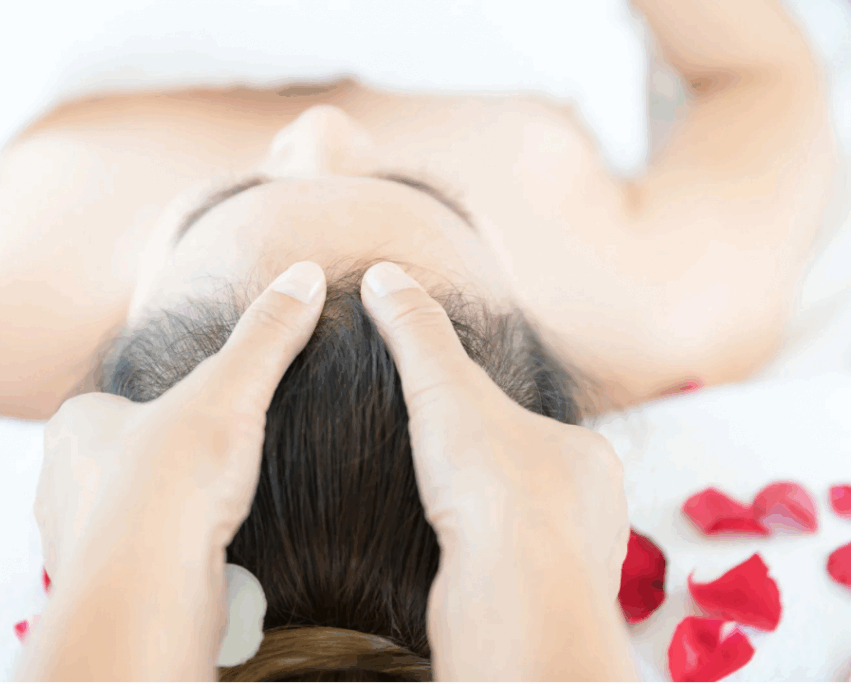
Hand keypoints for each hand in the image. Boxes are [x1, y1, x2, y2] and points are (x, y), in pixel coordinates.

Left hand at [33, 261, 326, 584]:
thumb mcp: (231, 389)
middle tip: (208, 471)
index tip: (201, 424)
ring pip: (122, 516)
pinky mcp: (94, 590)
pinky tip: (199, 557)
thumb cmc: (174, 480)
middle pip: (117, 461)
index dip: (164, 411)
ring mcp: (71, 541)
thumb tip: (306, 274)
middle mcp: (58, 483)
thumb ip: (267, 334)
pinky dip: (164, 558)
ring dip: (161, 516)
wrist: (146, 588)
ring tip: (207, 517)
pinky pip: (134, 562)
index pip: (117, 404)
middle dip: (159, 466)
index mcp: (74, 425)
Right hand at [360, 262, 629, 597]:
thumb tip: (384, 274)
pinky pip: (518, 585)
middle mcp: (601, 512)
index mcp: (589, 454)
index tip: (456, 436)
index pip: (536, 429)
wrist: (513, 593)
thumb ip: (416, 331)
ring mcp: (582, 568)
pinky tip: (458, 572)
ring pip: (533, 541)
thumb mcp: (443, 387)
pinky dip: (490, 576)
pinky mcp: (552, 616)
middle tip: (449, 485)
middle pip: (538, 486)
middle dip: (498, 486)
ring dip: (496, 535)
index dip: (490, 428)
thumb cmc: (492, 485)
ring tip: (451, 530)